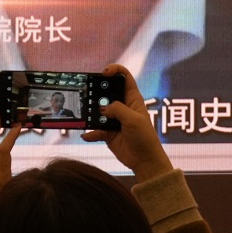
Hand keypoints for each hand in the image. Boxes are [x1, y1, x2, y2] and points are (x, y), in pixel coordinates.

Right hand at [82, 64, 174, 183]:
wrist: (145, 161)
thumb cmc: (145, 138)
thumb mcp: (134, 120)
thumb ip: (118, 110)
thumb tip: (102, 109)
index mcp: (132, 99)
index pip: (124, 77)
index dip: (115, 70)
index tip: (104, 73)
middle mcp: (122, 107)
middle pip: (107, 92)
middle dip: (97, 92)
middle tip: (89, 94)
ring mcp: (114, 119)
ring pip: (98, 111)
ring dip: (91, 113)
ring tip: (85, 116)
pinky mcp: (108, 132)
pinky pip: (95, 130)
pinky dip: (90, 133)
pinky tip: (87, 136)